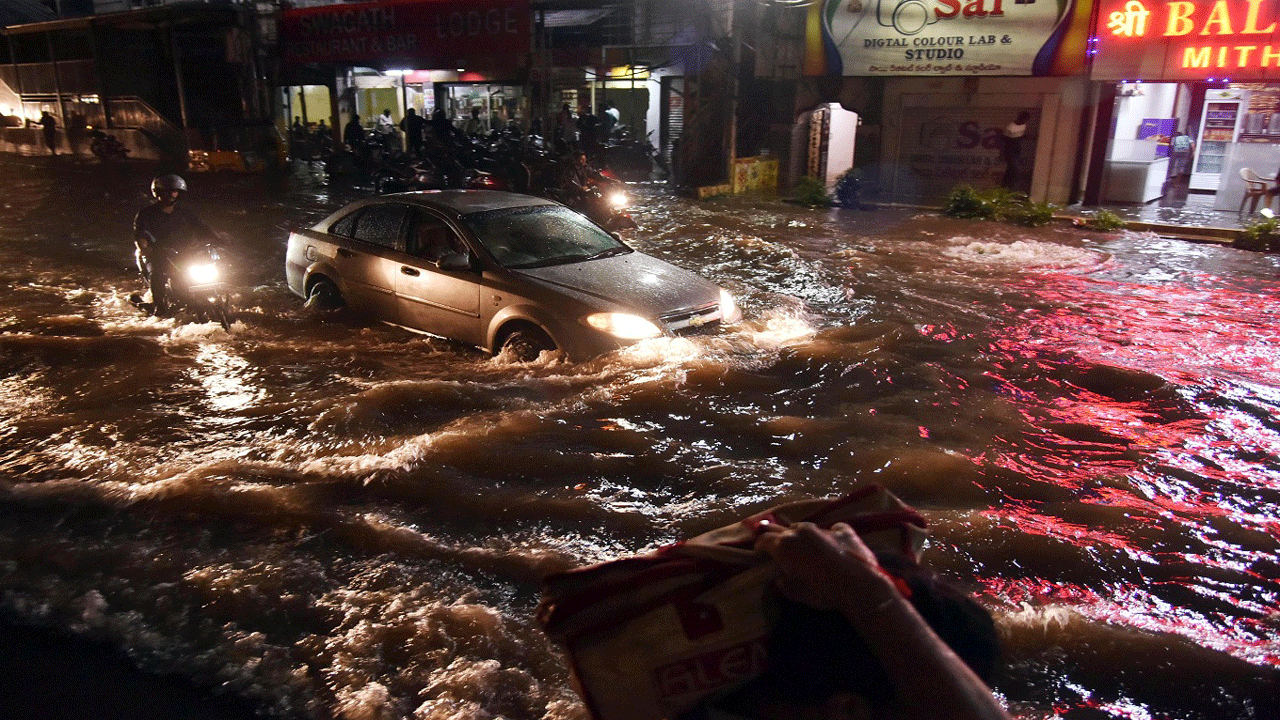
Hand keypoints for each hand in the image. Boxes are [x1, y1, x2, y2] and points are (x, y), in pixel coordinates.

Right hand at [754, 521, 897, 611]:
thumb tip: (780, 579)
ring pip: (806, 527)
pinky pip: (833, 530)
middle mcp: (800, 532)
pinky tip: (835, 544)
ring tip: (806, 545)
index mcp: (784, 546)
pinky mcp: (844, 530)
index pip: (764, 540)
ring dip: (802, 535)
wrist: (858, 585)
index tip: (759, 551)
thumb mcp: (797, 594)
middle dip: (777, 535)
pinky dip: (830, 536)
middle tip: (776, 543)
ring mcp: (823, 528)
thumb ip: (784, 585)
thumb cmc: (822, 592)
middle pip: (781, 529)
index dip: (760, 545)